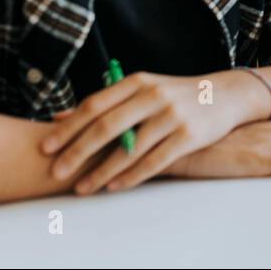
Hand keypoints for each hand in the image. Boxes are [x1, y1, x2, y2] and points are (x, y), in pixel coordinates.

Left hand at [41, 71, 254, 194]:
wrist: (225, 95)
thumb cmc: (176, 95)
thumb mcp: (142, 89)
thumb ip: (105, 102)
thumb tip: (60, 116)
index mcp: (138, 81)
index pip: (95, 105)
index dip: (68, 127)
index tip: (45, 147)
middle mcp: (154, 95)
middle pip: (107, 126)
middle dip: (77, 152)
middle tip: (56, 172)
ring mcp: (173, 115)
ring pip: (129, 149)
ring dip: (101, 172)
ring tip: (82, 188)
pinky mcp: (189, 135)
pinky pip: (154, 161)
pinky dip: (131, 176)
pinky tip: (114, 187)